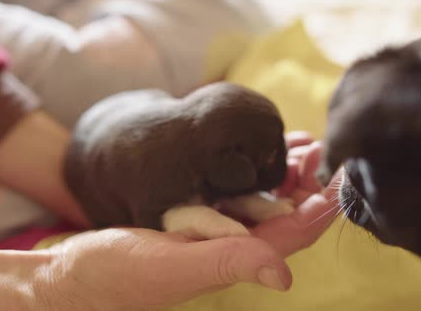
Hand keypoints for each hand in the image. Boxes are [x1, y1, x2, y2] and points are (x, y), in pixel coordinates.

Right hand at [37, 131, 340, 309]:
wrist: (74, 276)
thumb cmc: (117, 275)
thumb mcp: (172, 266)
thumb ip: (227, 262)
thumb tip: (285, 274)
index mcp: (234, 262)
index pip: (294, 233)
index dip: (324, 206)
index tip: (346, 174)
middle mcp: (230, 250)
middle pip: (286, 215)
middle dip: (310, 183)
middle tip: (323, 147)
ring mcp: (211, 236)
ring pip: (263, 204)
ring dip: (286, 176)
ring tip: (302, 145)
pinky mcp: (192, 223)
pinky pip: (234, 198)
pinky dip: (252, 176)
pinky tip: (259, 158)